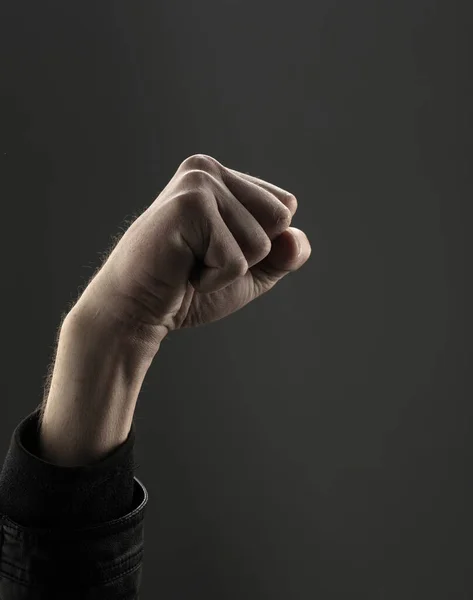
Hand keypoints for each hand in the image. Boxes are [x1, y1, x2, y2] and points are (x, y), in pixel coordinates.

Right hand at [79, 154, 311, 345]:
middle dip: (249, 256)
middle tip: (201, 259)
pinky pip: (235, 259)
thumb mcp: (251, 272)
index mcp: (223, 177)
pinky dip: (213, 279)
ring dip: (228, 270)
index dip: (262, 246)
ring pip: (260, 242)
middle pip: (279, 219)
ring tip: (189, 264)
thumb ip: (284, 254)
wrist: (136, 311)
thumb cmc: (188, 289)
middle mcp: (209, 169)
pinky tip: (181, 270)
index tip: (216, 251)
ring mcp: (197, 182)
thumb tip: (296, 239)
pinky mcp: (188, 206)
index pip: (285, 207)